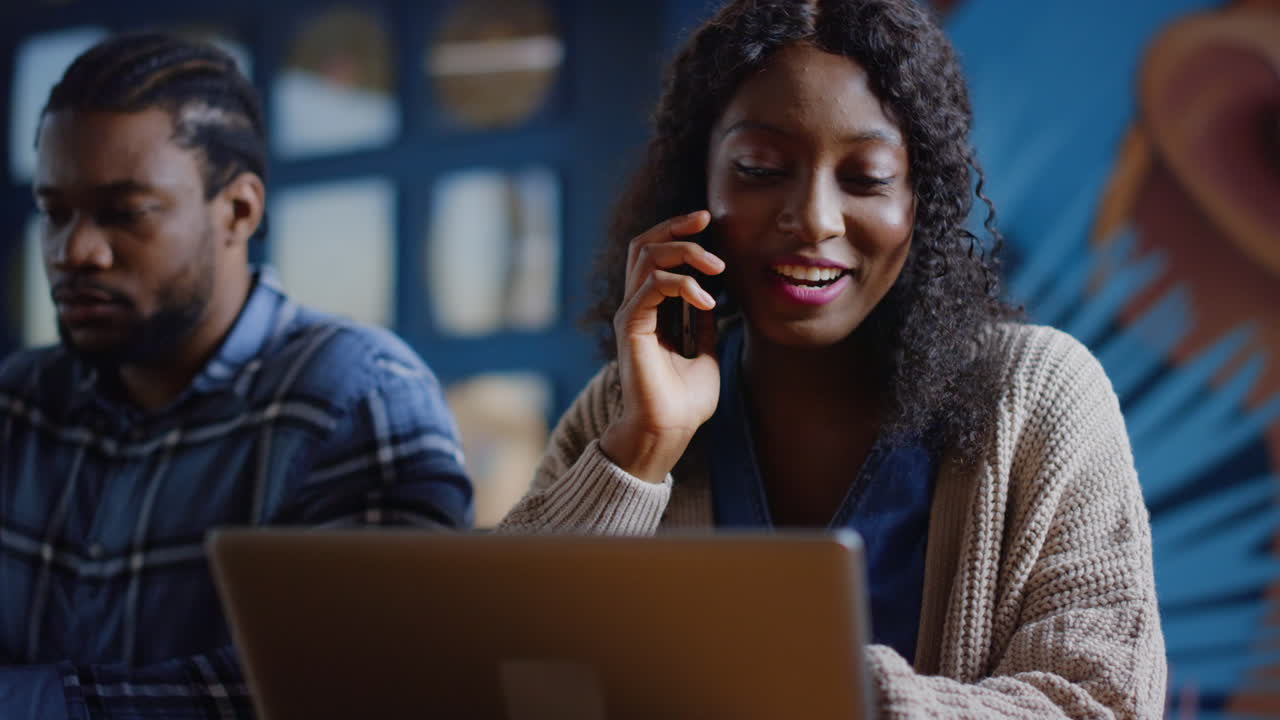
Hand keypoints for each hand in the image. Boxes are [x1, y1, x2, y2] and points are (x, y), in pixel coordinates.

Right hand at [600, 210, 724, 482]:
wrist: (669, 431)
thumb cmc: (684, 402)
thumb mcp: (704, 352)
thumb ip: (702, 324)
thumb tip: (714, 296)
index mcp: (650, 310)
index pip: (654, 255)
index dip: (677, 232)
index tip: (707, 220)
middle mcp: (636, 307)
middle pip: (642, 244)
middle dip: (675, 227)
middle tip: (707, 221)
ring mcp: (631, 315)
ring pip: (646, 258)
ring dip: (685, 253)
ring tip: (716, 269)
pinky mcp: (631, 328)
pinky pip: (651, 287)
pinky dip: (683, 285)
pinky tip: (707, 300)